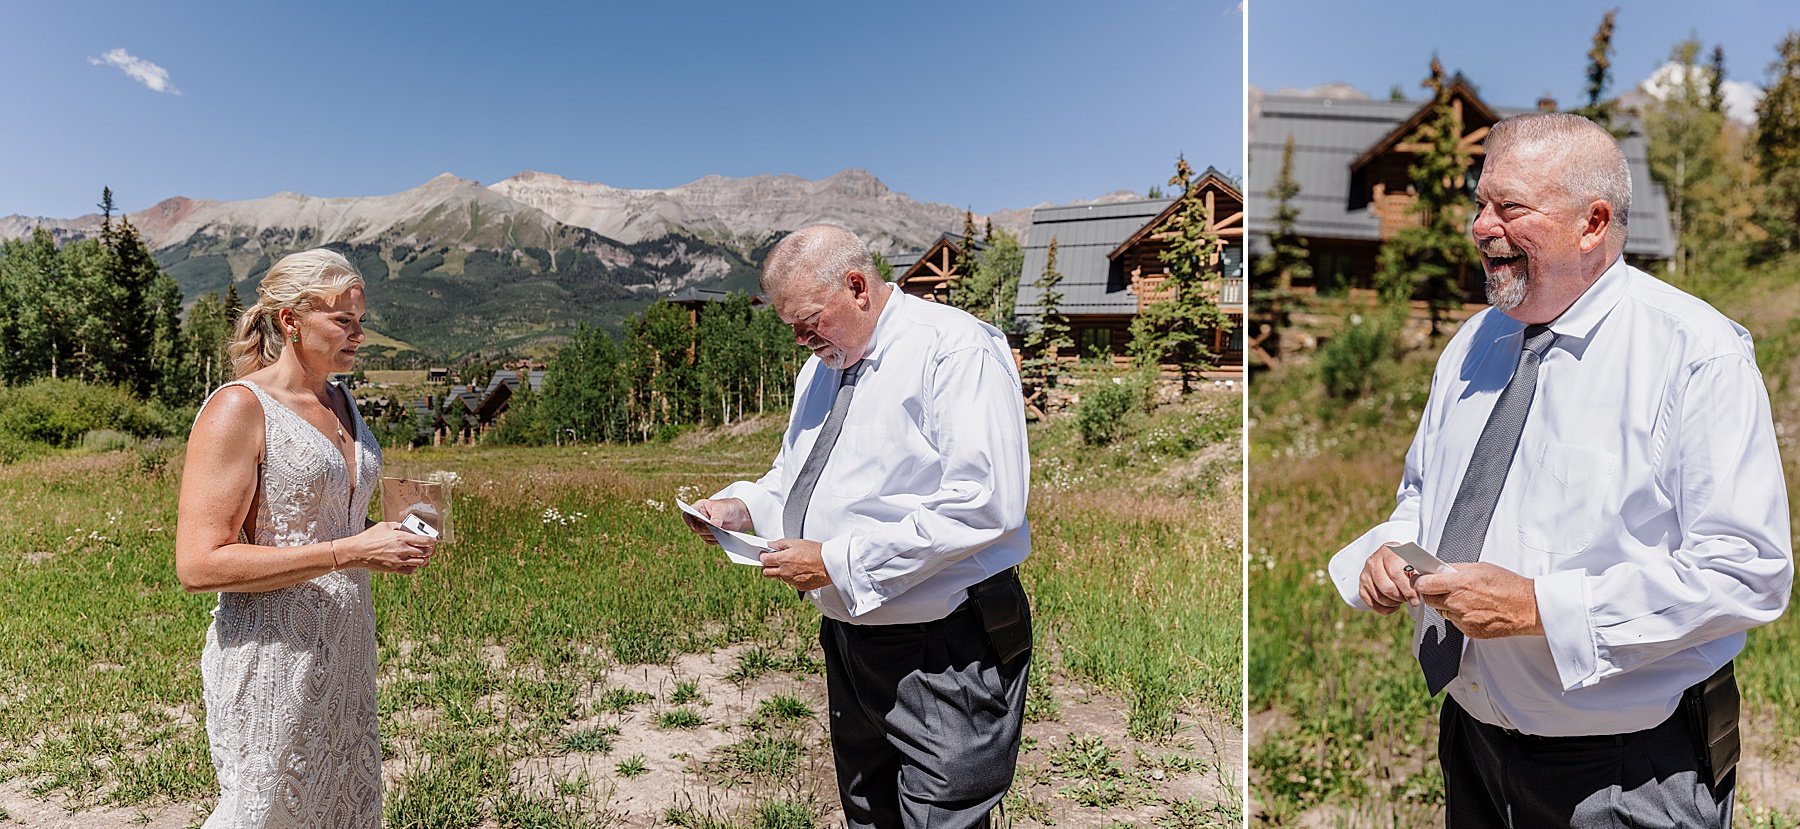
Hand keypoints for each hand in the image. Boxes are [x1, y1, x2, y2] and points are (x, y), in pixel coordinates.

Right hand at [344, 521, 436, 574]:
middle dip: (431, 550)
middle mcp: (403, 550)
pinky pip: (410, 570)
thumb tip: (407, 527)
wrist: (357, 552)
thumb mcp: (385, 526)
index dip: (433, 541)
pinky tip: (413, 563)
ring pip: (421, 563)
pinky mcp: (394, 569)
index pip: (425, 540)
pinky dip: (414, 567)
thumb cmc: (369, 537)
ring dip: (425, 559)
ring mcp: (399, 561)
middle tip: (431, 548)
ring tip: (424, 556)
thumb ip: (398, 526)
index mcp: (402, 538)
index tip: (434, 540)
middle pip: (425, 552)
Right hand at [682, 498, 750, 545]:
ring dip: (711, 535)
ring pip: (702, 535)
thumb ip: (718, 516)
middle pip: (694, 527)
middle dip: (704, 529)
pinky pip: (709, 540)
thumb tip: (714, 524)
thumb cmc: (730, 507)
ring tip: (722, 530)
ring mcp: (704, 527)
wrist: (740, 515)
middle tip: (714, 529)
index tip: (694, 525)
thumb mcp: (724, 508)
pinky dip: (716, 540)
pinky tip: (723, 536)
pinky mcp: (710, 535)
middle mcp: (699, 518)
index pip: (687, 513)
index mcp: (699, 508)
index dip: (688, 520)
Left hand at [760, 538, 831, 591]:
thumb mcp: (797, 542)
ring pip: (779, 578)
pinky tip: (801, 570)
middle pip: (766, 573)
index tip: (766, 555)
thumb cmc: (816, 552)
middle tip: (773, 561)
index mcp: (783, 559)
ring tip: (793, 564)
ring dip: (781, 572)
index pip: (764, 561)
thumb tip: (770, 544)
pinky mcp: (799, 587)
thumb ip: (780, 544)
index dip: (763, 557)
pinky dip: (793, 577)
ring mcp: (791, 581)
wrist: (830, 564)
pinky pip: (791, 583)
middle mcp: (785, 572)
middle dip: (767, 567)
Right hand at [1358, 544, 1418, 614]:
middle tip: (1411, 599)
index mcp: (1387, 552)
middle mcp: (1373, 562)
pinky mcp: (1362, 587)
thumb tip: (1423, 588)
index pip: (1396, 574)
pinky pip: (1373, 605)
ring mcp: (1365, 575)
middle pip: (1387, 588)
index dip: (1408, 589)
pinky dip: (1386, 608)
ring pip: (1381, 598)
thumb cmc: (1404, 561)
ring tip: (1402, 598)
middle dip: (1402, 597)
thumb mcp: (1413, 560)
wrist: (1389, 559)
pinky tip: (1393, 603)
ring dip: (1395, 603)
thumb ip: (1418, 572)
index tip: (1416, 598)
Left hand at [1412, 562, 1542, 637]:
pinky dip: (1459, 615)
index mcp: (1460, 584)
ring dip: (1446, 605)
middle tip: (1439, 587)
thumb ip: (1456, 569)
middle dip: (1430, 593)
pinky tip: (1474, 609)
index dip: (1418, 581)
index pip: (1424, 584)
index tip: (1418, 579)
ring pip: (1442, 611)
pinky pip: (1455, 622)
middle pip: (1429, 599)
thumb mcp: (1480, 567)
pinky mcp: (1469, 631)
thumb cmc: (1508, 585)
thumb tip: (1438, 569)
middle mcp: (1459, 603)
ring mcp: (1463, 619)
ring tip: (1465, 598)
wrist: (1528, 608)